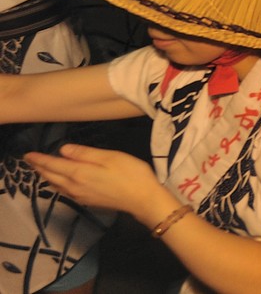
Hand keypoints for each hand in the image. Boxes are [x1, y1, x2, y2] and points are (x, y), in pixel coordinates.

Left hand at [23, 144, 175, 219]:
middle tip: (30, 160)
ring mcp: (80, 195)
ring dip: (46, 176)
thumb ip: (86, 153)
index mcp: (79, 173)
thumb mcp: (110, 157)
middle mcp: (75, 186)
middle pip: (51, 176)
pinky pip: (64, 191)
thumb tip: (63, 150)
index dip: (40, 159)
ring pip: (56, 185)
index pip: (53, 165)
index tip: (28, 154)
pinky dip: (56, 184)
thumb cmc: (130, 174)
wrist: (142, 199)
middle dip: (39, 168)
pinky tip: (59, 181)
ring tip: (41, 169)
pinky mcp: (87, 201)